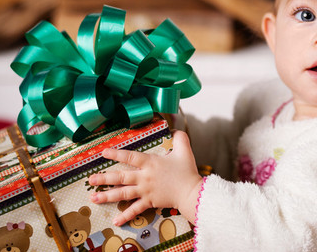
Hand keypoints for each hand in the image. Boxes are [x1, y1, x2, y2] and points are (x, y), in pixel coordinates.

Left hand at [88, 130, 202, 224]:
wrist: (191, 192)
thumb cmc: (187, 171)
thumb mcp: (185, 150)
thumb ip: (180, 138)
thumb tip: (175, 130)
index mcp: (150, 163)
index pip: (130, 157)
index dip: (116, 154)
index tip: (103, 152)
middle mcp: (144, 177)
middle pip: (121, 177)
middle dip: (104, 178)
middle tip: (91, 179)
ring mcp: (145, 191)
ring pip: (123, 193)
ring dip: (107, 196)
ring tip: (94, 198)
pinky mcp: (149, 202)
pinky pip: (135, 209)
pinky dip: (126, 215)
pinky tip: (116, 220)